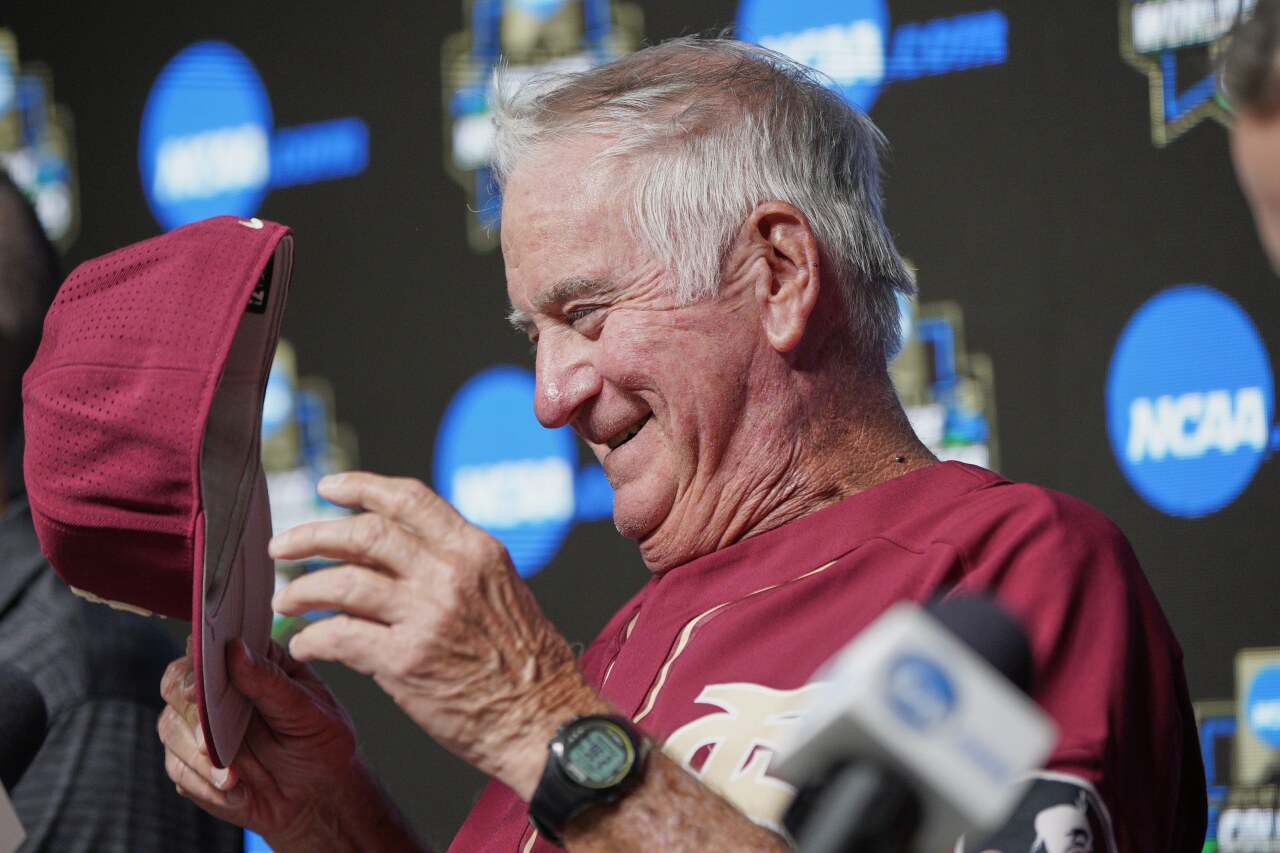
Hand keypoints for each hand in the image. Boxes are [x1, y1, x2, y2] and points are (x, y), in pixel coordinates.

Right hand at [157, 637, 362, 841]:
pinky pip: (180, 770)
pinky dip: (206, 786)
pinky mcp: (195, 763)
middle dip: (189, 715)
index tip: (197, 688)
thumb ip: (270, 681)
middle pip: (175, 685)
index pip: (209, 648)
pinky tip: (239, 793)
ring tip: (234, 777)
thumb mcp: (308, 710)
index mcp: (251, 663)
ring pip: (171, 729)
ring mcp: (203, 727)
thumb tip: (236, 650)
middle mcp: (220, 690)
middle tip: (208, 743)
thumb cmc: (321, 742)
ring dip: (198, 759)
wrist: (319, 795)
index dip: (197, 663)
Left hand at [269, 472, 605, 798]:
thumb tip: (399, 553)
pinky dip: (312, 638)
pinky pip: (339, 637)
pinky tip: (304, 644)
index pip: (409, 498)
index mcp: (476, 551)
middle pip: (365, 533)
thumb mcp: (502, 591)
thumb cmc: (527, 666)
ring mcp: (428, 616)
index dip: (361, 487)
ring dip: (302, 589)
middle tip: (283, 546)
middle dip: (312, 534)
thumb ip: (455, 566)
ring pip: (342, 582)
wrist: (543, 720)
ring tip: (286, 600)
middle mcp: (451, 574)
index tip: (329, 487)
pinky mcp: (406, 661)